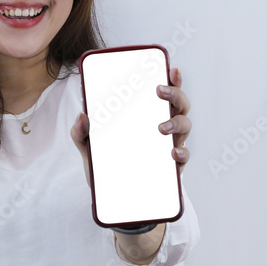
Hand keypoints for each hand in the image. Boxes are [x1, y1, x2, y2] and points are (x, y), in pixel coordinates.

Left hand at [71, 66, 190, 185]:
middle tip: (160, 91)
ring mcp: (170, 145)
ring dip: (176, 122)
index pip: (165, 93)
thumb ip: (82, 132)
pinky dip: (181, 152)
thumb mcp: (90, 146)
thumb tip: (82, 116)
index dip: (173, 80)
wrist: (113, 195)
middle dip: (175, 94)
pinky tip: (172, 152)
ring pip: (185, 126)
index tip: (172, 69)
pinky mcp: (172, 167)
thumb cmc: (106, 163)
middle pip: (180, 104)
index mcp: (148, 115)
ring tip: (162, 127)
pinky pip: (184, 156)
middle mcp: (164, 126)